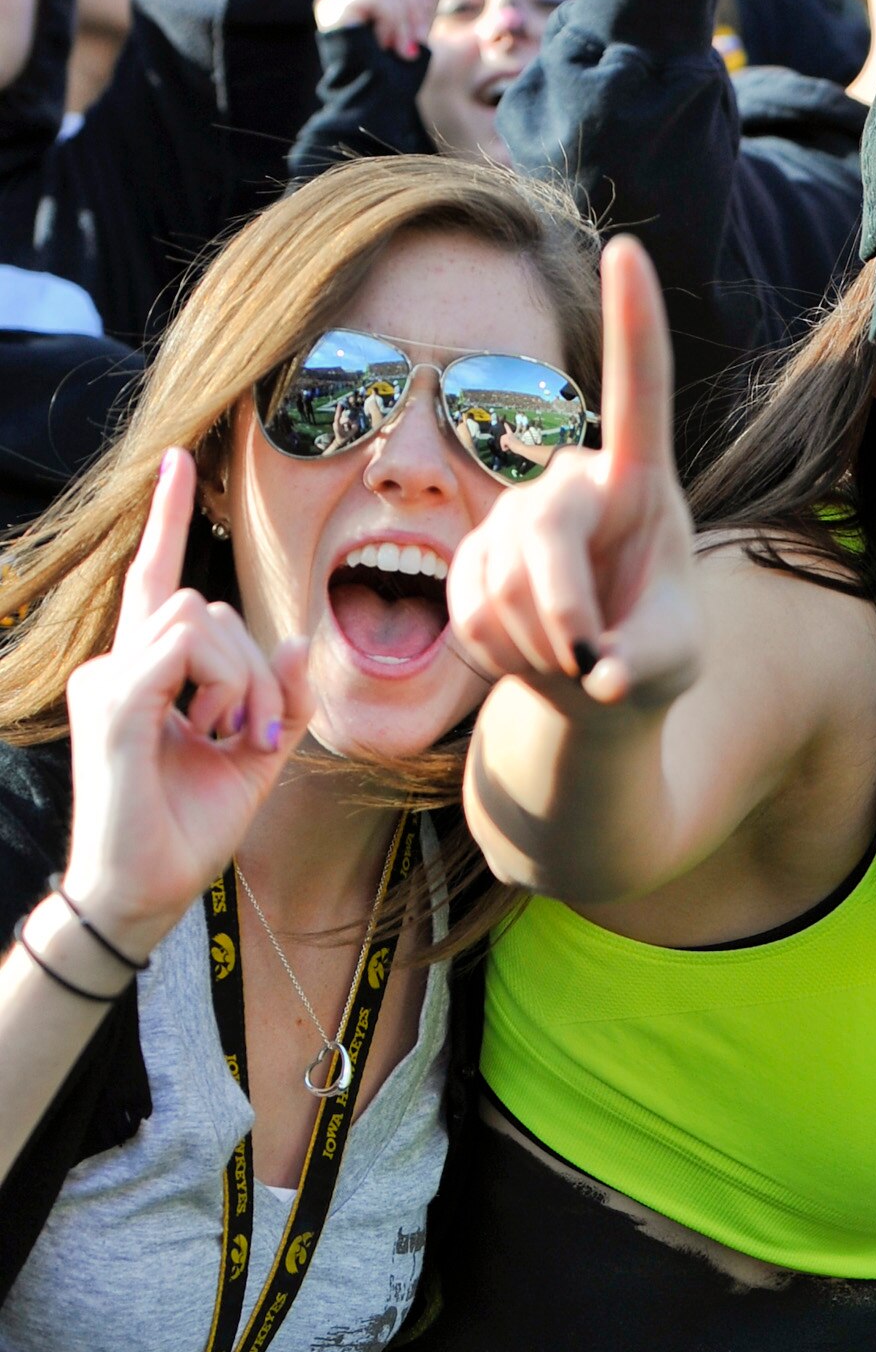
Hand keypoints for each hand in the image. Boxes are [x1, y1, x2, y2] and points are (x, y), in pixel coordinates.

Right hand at [60, 449, 311, 960]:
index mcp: (147, 673)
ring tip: (232, 739)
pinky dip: (219, 687)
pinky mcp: (112, 703)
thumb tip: (291, 639)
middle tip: (257, 735)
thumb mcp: (256, 759)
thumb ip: (280, 700)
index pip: (157, 581)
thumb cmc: (189, 830)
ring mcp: (108, 681)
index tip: (177, 459)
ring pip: (201, 615)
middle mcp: (118, 666)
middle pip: (207, 605)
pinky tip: (211, 735)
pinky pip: (181, 649)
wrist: (146, 891)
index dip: (164, 519)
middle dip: (254, 666)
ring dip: (241, 678)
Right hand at [314, 0, 437, 57]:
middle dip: (415, 4)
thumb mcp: (419, 19)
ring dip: (407, 19)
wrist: (376, 102)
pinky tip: (385, 44)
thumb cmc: (397, 68)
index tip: (419, 27)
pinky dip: (394, 22)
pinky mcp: (335, 6)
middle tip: (410, 39)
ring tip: (398, 46)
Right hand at [446, 236, 699, 713]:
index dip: (631, 322)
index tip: (626, 249)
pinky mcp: (469, 555)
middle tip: (586, 667)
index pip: (638, 391)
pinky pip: (468, 608)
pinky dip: (499, 652)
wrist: (594, 686)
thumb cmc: (651, 656)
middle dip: (560, 610)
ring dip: (535, 642)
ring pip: (500, 579)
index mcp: (640, 482)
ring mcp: (513, 513)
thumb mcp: (669, 665)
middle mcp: (573, 480)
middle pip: (544, 531)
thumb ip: (643, 667)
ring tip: (570, 659)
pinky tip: (528, 656)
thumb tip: (603, 678)